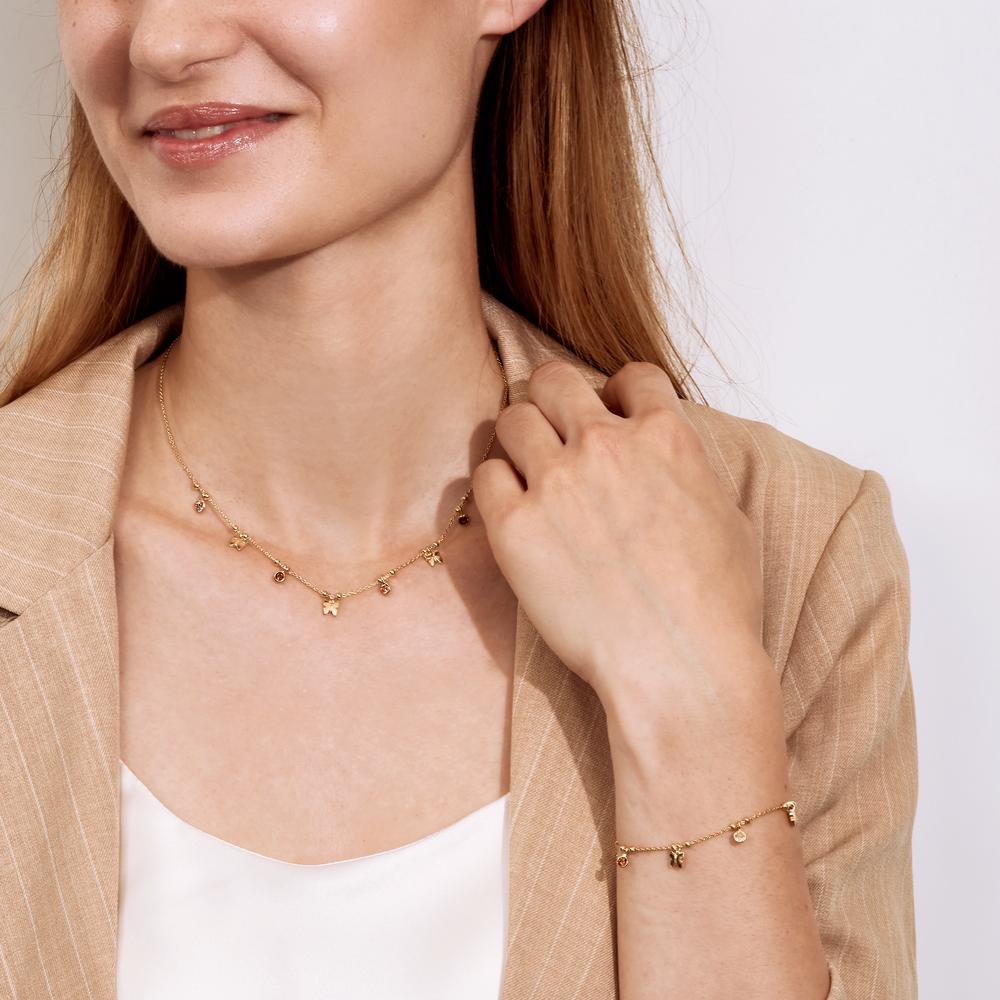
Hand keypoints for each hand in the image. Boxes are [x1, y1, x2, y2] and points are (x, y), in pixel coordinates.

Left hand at [471, 359, 776, 721]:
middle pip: (554, 379)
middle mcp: (605, 445)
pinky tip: (512, 510)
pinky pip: (485, 476)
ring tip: (528, 470)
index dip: (618, 392)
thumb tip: (665, 456)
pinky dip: (496, 486)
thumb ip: (687, 469)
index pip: (632, 375)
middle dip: (553, 398)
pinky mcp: (515, 526)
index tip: (610, 412)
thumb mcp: (727, 516)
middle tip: (553, 430)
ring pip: (512, 418)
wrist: (679, 665)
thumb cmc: (716, 605)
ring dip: (520, 438)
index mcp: (666, 436)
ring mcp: (556, 482)